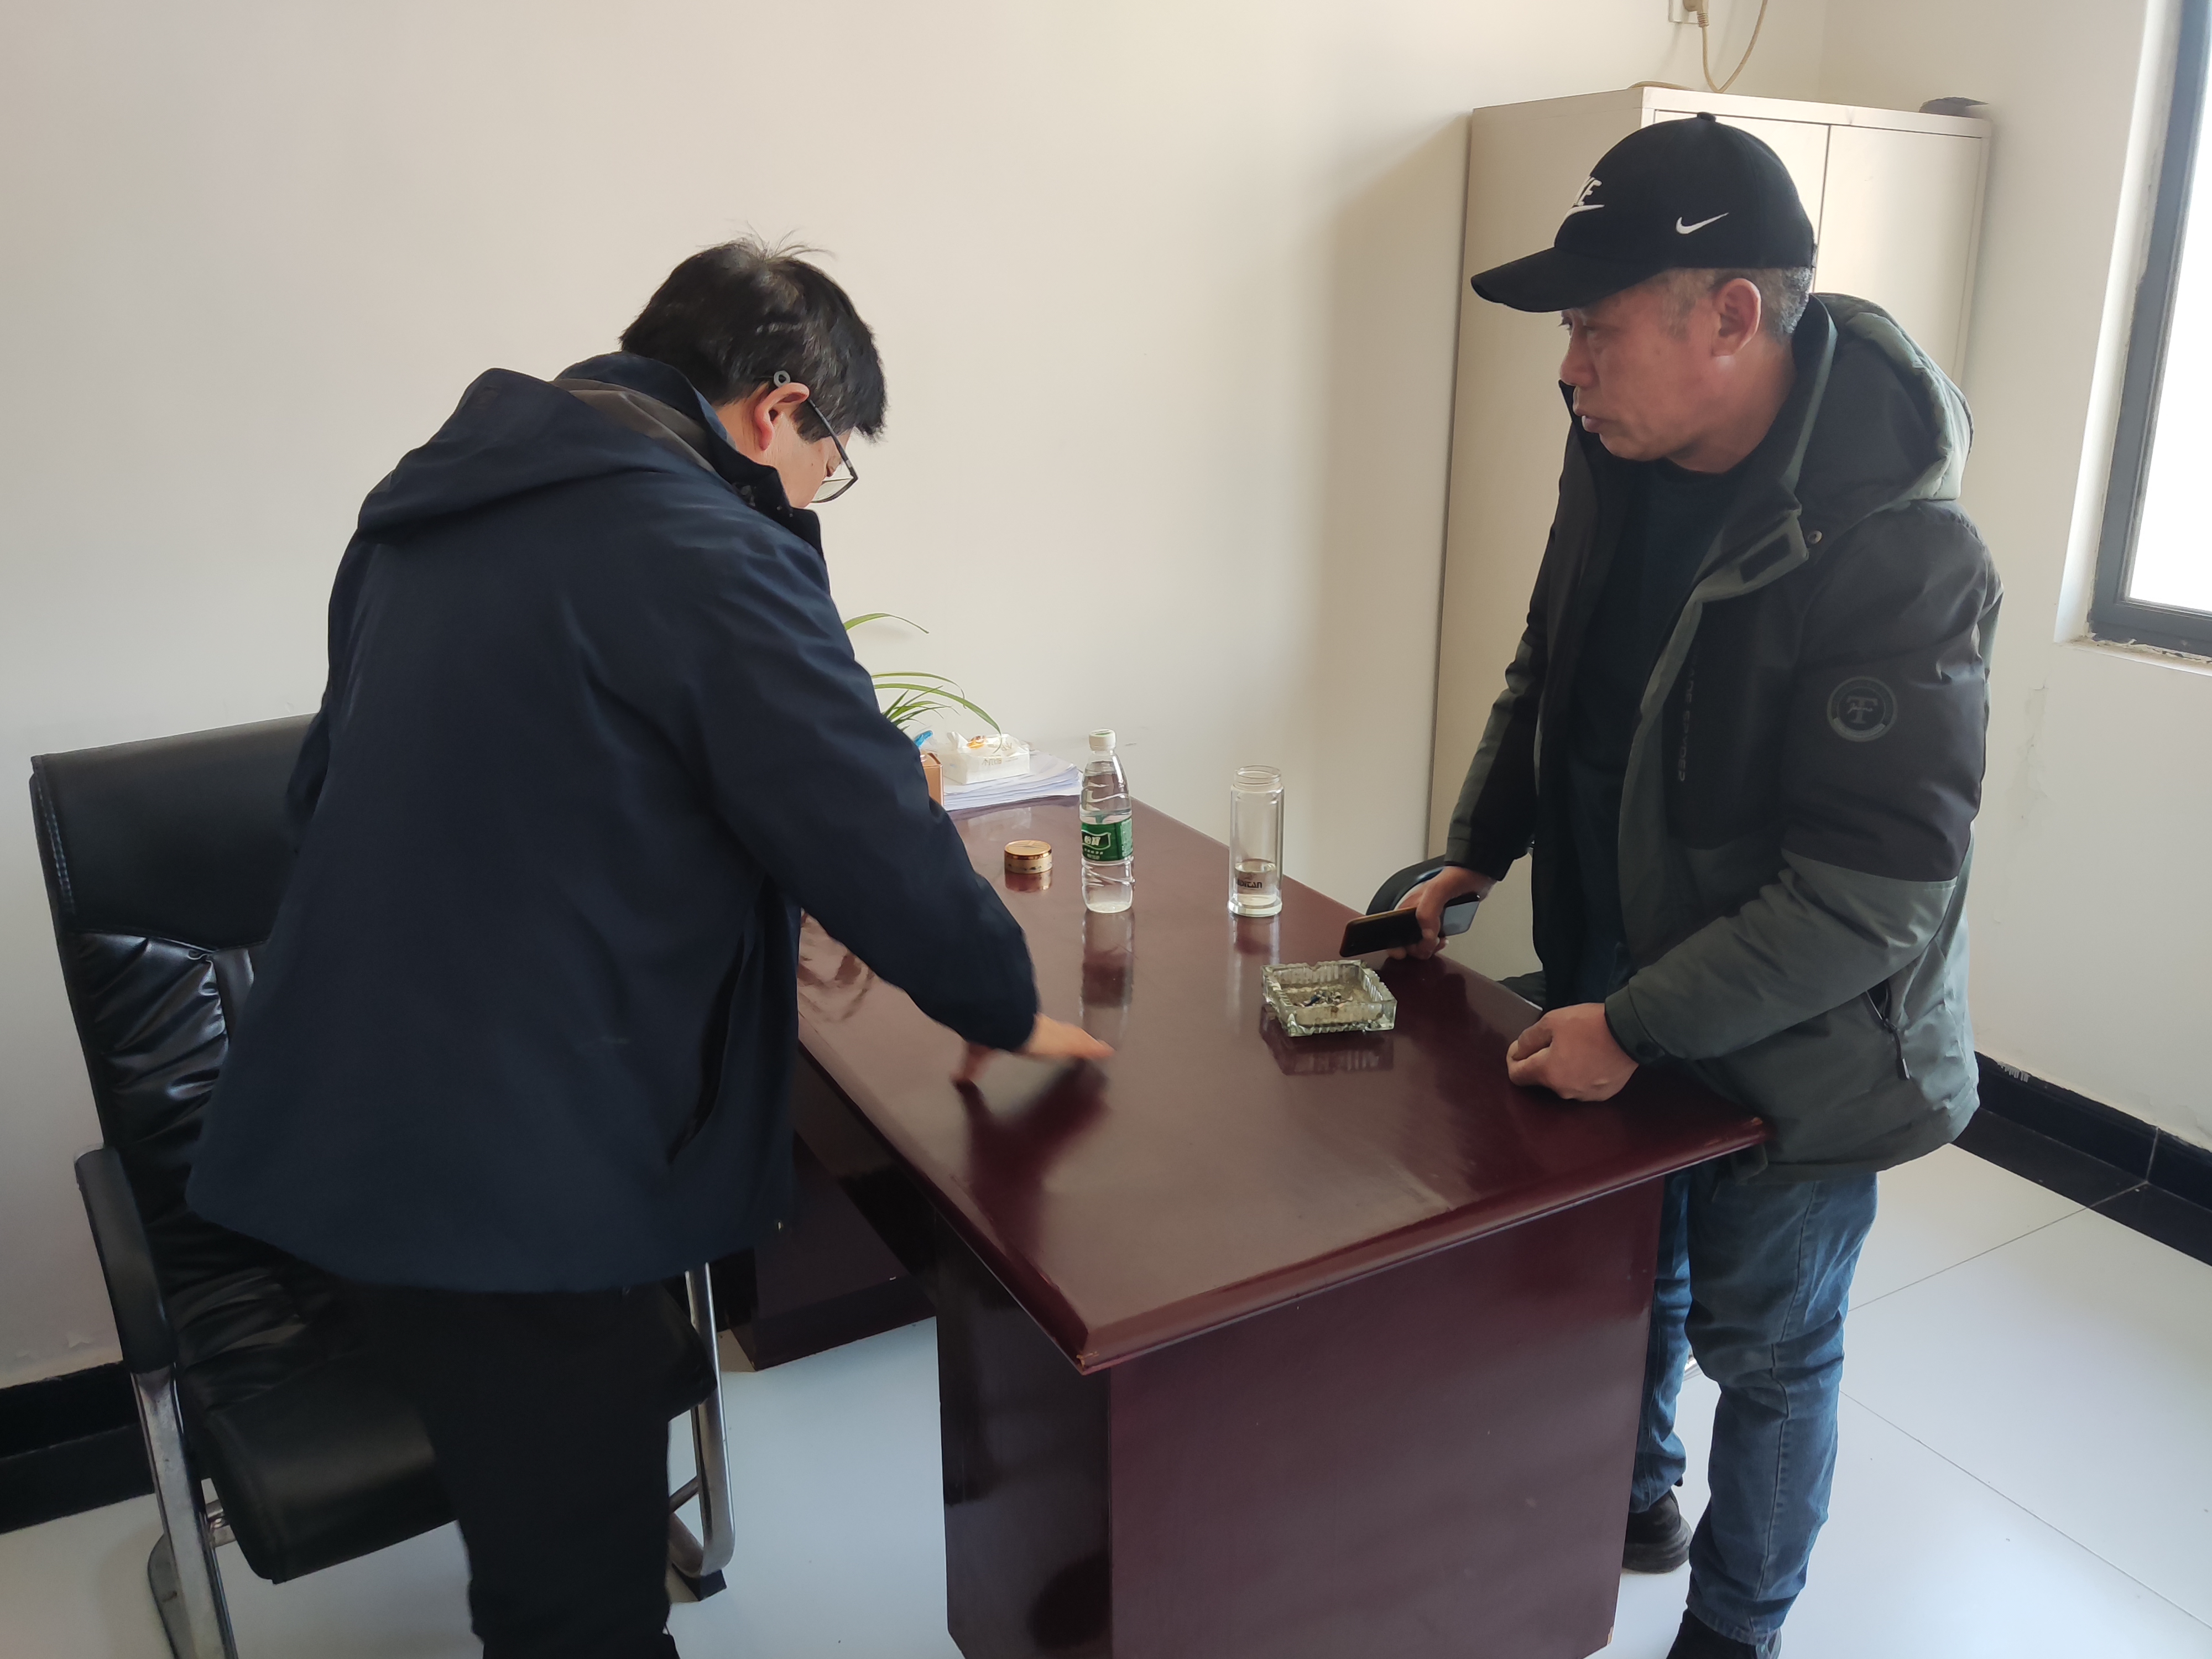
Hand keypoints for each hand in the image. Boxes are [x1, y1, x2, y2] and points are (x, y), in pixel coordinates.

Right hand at [954, 1014, 1113, 1083]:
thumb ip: (970, 1067)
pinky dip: (1097, 1050)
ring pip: (1077, 1039)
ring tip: (1100, 1048)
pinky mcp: (1068, 1041)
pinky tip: (1108, 1051)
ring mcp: (1059, 1035)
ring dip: (1088, 1044)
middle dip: (1074, 1038)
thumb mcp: (978, 1054)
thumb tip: (956, 1078)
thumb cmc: (993, 1035)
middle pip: (1064, 1034)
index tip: (1055, 1038)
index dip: (1050, 1035)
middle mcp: (1045, 1029)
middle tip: (1086, 1042)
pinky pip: (1087, 1046)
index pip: (1042, 1033)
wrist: (1004, 1023)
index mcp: (1026, 1030)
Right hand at [1389, 865, 1496, 958]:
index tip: (1405, 952)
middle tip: (1429, 946)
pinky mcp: (1439, 924)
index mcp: (1407, 907)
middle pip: (1405, 942)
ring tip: (1438, 942)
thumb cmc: (1455, 877)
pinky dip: (1436, 945)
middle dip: (1417, 949)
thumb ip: (1427, 912)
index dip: (1395, 945)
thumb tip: (1425, 936)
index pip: (1392, 931)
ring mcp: (1427, 920)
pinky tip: (1443, 940)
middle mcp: (1414, 915)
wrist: (1475, 875)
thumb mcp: (1437, 891)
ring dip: (1428, 948)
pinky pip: (1432, 941)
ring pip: (1419, 944)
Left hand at [1505, 1003, 1637, 1100]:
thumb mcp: (1551, 1022)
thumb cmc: (1588, 1025)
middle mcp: (1564, 1091)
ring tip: (1575, 1047)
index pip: (1517, 1076)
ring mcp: (1586, 1095)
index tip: (1521, 1047)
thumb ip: (1528, 1039)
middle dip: (1540, 1061)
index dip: (1514, 1060)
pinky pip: (1583, 1085)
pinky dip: (1581, 1074)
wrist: (1631, 1032)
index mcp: (1548, 1074)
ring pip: (1563, 1082)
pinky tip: (1591, 1058)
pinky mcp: (1603, 1094)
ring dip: (1562, 1068)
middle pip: (1541, 1078)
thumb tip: (1518, 1052)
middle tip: (1552, 1040)